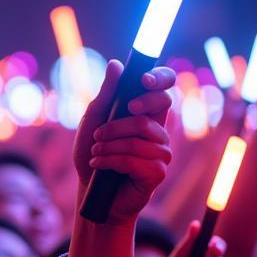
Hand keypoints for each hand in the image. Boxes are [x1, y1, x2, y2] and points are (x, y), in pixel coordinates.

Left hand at [73, 60, 174, 224]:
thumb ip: (106, 95)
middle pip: (157, 109)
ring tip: (95, 153)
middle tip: (100, 132)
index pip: (165, 87)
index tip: (142, 80)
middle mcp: (159, 130)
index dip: (160, 78)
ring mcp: (162, 151)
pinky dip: (110, 160)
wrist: (91, 192)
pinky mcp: (158, 171)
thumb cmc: (93, 155)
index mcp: (147, 113)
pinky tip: (98, 165)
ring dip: (109, 145)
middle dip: (121, 121)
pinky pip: (135, 159)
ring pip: (140, 137)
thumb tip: (117, 64)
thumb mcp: (92, 122)